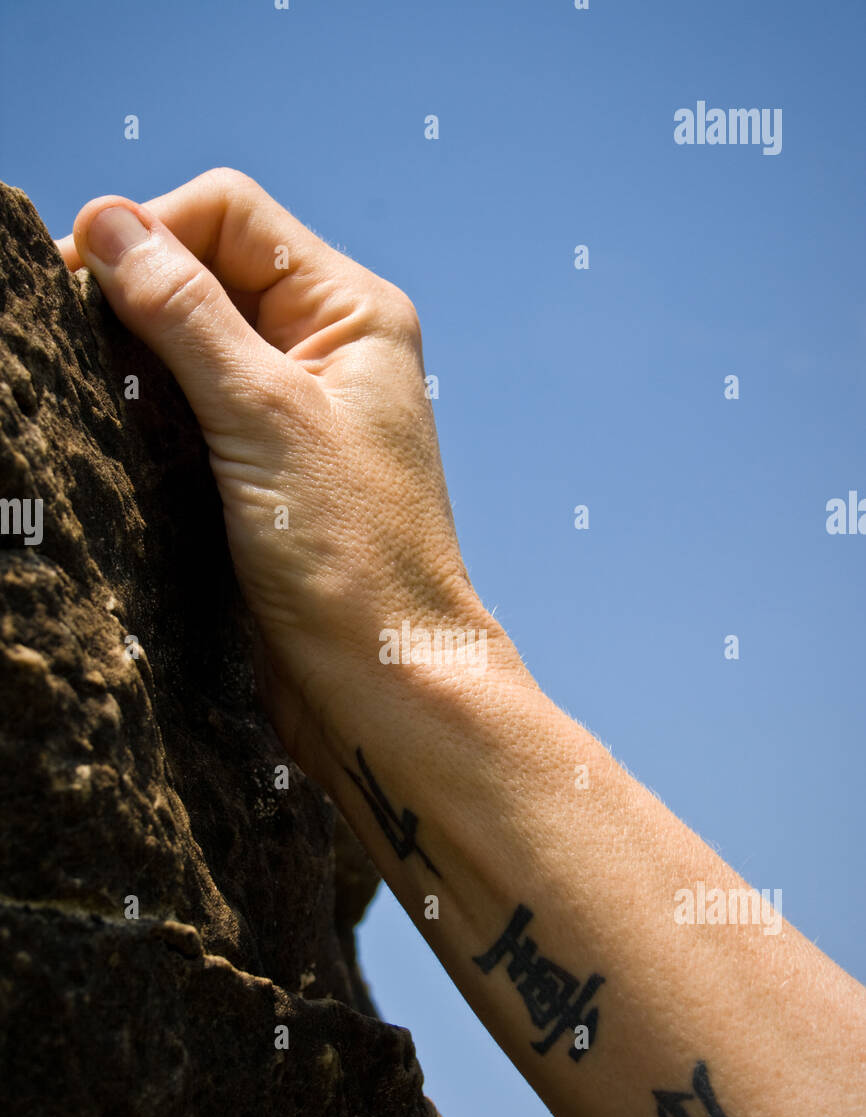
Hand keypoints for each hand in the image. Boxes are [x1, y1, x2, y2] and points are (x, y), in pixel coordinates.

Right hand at [56, 168, 497, 784]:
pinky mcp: (255, 467)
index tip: (81, 283)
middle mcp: (321, 348)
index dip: (150, 232)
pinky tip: (113, 436)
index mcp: (349, 312)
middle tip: (72, 341)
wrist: (379, 680)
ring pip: (183, 341)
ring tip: (90, 394)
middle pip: (201, 269)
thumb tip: (109, 221)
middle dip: (132, 295)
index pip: (228, 215)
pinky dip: (141, 411)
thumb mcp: (264, 417)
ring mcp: (287, 409)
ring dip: (130, 358)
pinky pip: (182, 408)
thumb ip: (185, 315)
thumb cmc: (352, 556)